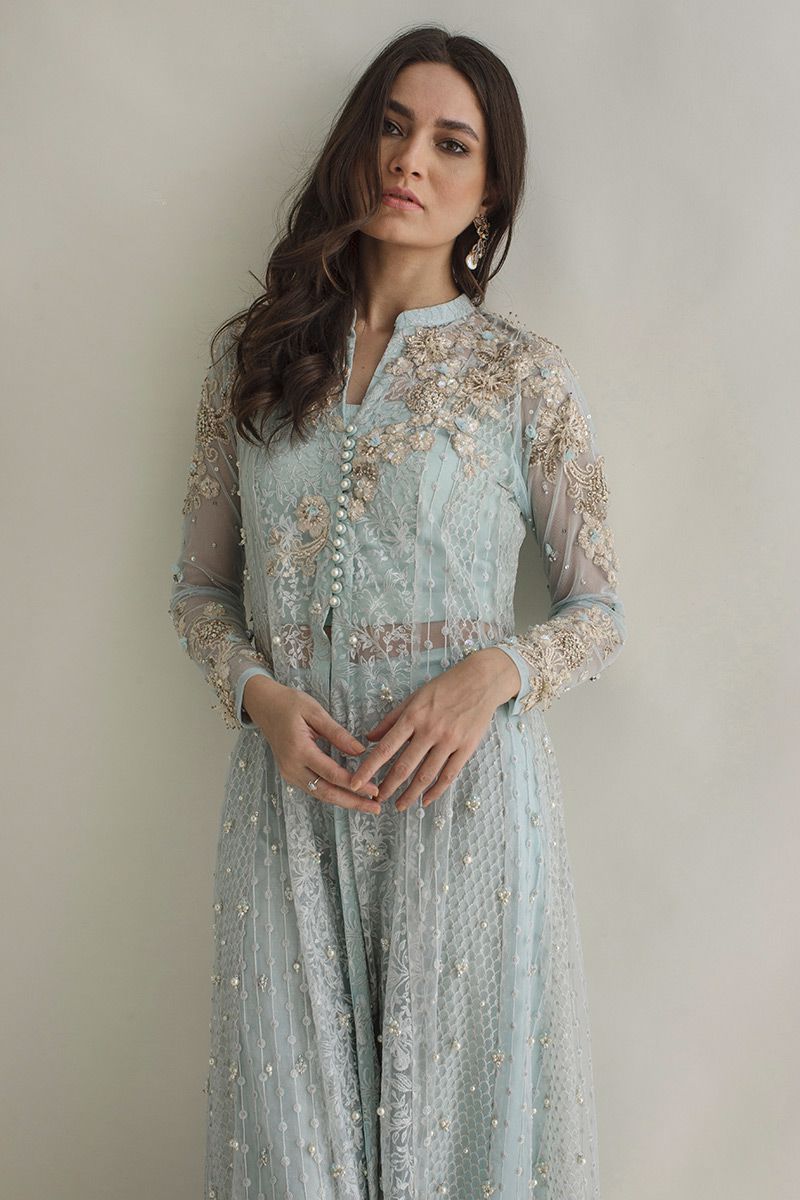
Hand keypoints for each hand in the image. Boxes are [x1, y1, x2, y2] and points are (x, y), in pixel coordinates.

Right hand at [243, 675, 381, 813]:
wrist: (264, 706)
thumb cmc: (289, 704)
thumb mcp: (315, 712)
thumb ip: (337, 733)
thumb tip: (360, 751)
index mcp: (299, 749)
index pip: (331, 773)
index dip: (354, 784)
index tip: (374, 789)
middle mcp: (292, 766)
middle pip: (326, 792)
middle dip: (352, 802)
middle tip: (376, 808)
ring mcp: (289, 773)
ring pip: (320, 794)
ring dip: (344, 801)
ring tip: (367, 805)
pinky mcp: (290, 774)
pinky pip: (314, 789)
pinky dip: (332, 795)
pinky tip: (348, 796)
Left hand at [349, 648, 520, 811]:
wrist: (480, 680)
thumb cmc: (444, 687)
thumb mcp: (414, 697)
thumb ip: (391, 719)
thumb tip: (370, 738)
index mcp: (413, 716)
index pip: (386, 748)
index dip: (369, 768)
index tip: (355, 782)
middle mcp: (430, 730)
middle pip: (404, 766)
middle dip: (388, 786)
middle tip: (377, 798)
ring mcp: (450, 740)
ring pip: (426, 775)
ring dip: (410, 794)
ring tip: (399, 805)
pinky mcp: (467, 747)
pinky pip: (449, 775)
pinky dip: (436, 791)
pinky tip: (426, 800)